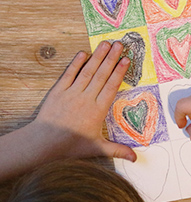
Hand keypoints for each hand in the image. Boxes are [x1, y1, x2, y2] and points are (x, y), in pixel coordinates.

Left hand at [33, 41, 135, 161]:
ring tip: (106, 43)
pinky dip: (76, 63)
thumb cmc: (71, 146)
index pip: (111, 86)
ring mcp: (72, 93)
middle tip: (120, 44)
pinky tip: (83, 53)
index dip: (119, 71)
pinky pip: (69, 74)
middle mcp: (86, 98)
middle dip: (112, 58)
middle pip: (102, 74)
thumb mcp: (96, 148)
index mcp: (98, 110)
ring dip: (98, 56)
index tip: (126, 59)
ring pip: (88, 71)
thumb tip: (135, 158)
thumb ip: (117, 150)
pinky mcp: (58, 91)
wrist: (43, 143)